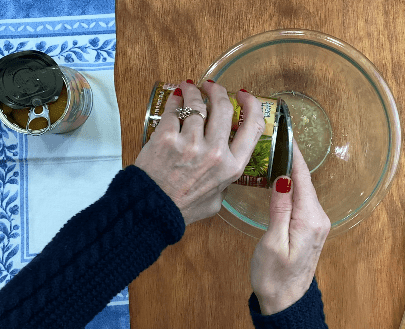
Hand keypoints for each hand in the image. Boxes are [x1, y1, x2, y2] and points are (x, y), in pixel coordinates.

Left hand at [135, 81, 264, 225]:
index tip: (243, 95)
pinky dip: (174, 101)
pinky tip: (174, 98)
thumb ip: (224, 182)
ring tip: (188, 88)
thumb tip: (223, 168)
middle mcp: (216, 153)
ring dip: (193, 92)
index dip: (251, 105)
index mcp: (232, 167)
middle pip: (224, 108)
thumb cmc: (182, 207)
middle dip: (218, 91)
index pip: (253, 126)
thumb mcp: (216, 201)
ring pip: (197, 105)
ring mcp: (191, 144)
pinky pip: (174, 111)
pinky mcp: (167, 138)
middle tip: (211, 87)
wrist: (151, 210)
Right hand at [250, 139, 330, 314]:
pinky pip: (302, 198)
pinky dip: (292, 184)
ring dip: (291, 169)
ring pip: (304, 188)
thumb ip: (280, 209)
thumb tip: (284, 178)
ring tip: (276, 149)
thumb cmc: (274, 277)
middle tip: (275, 136)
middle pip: (305, 180)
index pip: (302, 177)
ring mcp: (316, 222)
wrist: (285, 301)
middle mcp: (319, 218)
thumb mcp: (272, 242)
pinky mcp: (310, 227)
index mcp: (310, 219)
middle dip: (291, 157)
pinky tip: (281, 176)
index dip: (293, 153)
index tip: (285, 132)